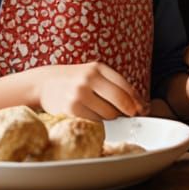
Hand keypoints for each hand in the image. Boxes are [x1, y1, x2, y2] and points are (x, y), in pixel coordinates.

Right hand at [32, 62, 147, 120]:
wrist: (45, 83)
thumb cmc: (76, 80)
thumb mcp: (95, 74)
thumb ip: (116, 85)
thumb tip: (142, 105)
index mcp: (98, 68)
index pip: (125, 86)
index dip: (137, 100)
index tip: (143, 108)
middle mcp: (88, 79)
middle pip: (120, 100)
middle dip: (128, 110)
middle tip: (130, 114)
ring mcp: (78, 94)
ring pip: (109, 113)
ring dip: (110, 116)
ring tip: (100, 109)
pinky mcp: (71, 110)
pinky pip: (95, 121)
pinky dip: (97, 121)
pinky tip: (90, 113)